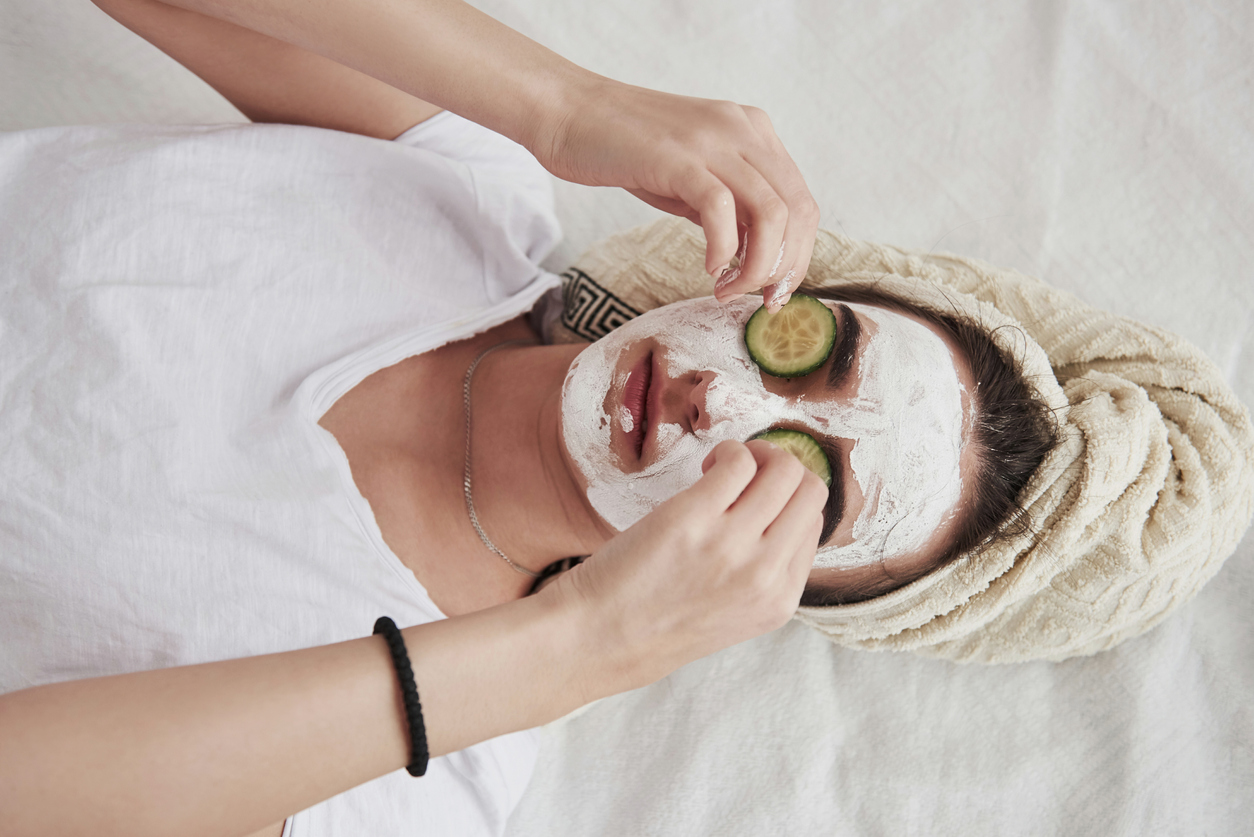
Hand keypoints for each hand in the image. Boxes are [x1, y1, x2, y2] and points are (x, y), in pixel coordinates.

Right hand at [530, 77, 819, 311]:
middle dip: (784, 268)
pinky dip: (722, 249)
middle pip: (797, 211)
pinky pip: (721, 210)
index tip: (773, 292)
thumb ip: (728, 207)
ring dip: (757, 266)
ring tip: (727, 289)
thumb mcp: (692, 177)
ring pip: (770, 214)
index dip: (798, 256)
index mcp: (754, 132)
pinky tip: (707, 268)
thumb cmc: (626, 150)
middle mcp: (743, 130)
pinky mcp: (678, 157)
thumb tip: (756, 257)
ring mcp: (713, 140)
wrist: (569, 112)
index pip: (802, 202)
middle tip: (758, 300)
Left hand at [542, 439, 825, 689]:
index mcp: (780, 600)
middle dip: (783, 469)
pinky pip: (738, 461)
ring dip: (756, 454)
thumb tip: (780, 509)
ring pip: (784, 469)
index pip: (814, 525)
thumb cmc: (657, 620)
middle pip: (811, 490)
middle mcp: (765, 575)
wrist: (600, 637)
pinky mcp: (693, 518)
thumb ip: (764, 571)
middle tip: (747, 473)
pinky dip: (728, 451)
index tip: (756, 498)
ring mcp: (731, 545)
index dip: (787, 501)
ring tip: (722, 469)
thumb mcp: (734, 613)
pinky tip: (705, 465)